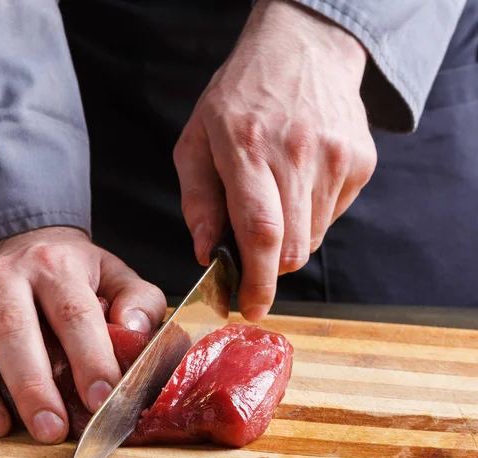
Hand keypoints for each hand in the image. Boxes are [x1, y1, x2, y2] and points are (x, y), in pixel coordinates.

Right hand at [0, 227, 165, 442]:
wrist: (25, 245)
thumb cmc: (73, 273)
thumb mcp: (116, 276)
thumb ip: (138, 301)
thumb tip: (134, 331)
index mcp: (55, 266)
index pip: (73, 313)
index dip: (90, 358)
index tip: (102, 400)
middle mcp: (3, 275)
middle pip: (11, 328)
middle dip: (31, 384)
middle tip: (50, 429)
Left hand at [174, 0, 376, 320]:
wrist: (303, 49)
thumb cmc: (239, 98)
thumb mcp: (197, 140)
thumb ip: (197, 200)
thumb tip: (206, 252)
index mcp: (246, 148)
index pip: (260, 232)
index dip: (258, 282)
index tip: (251, 309)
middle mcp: (296, 154)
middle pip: (291, 248)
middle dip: (270, 267)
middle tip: (254, 252)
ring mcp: (336, 158)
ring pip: (312, 240)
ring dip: (289, 239)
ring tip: (276, 198)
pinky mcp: (360, 162)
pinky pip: (332, 217)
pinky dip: (310, 217)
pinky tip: (299, 183)